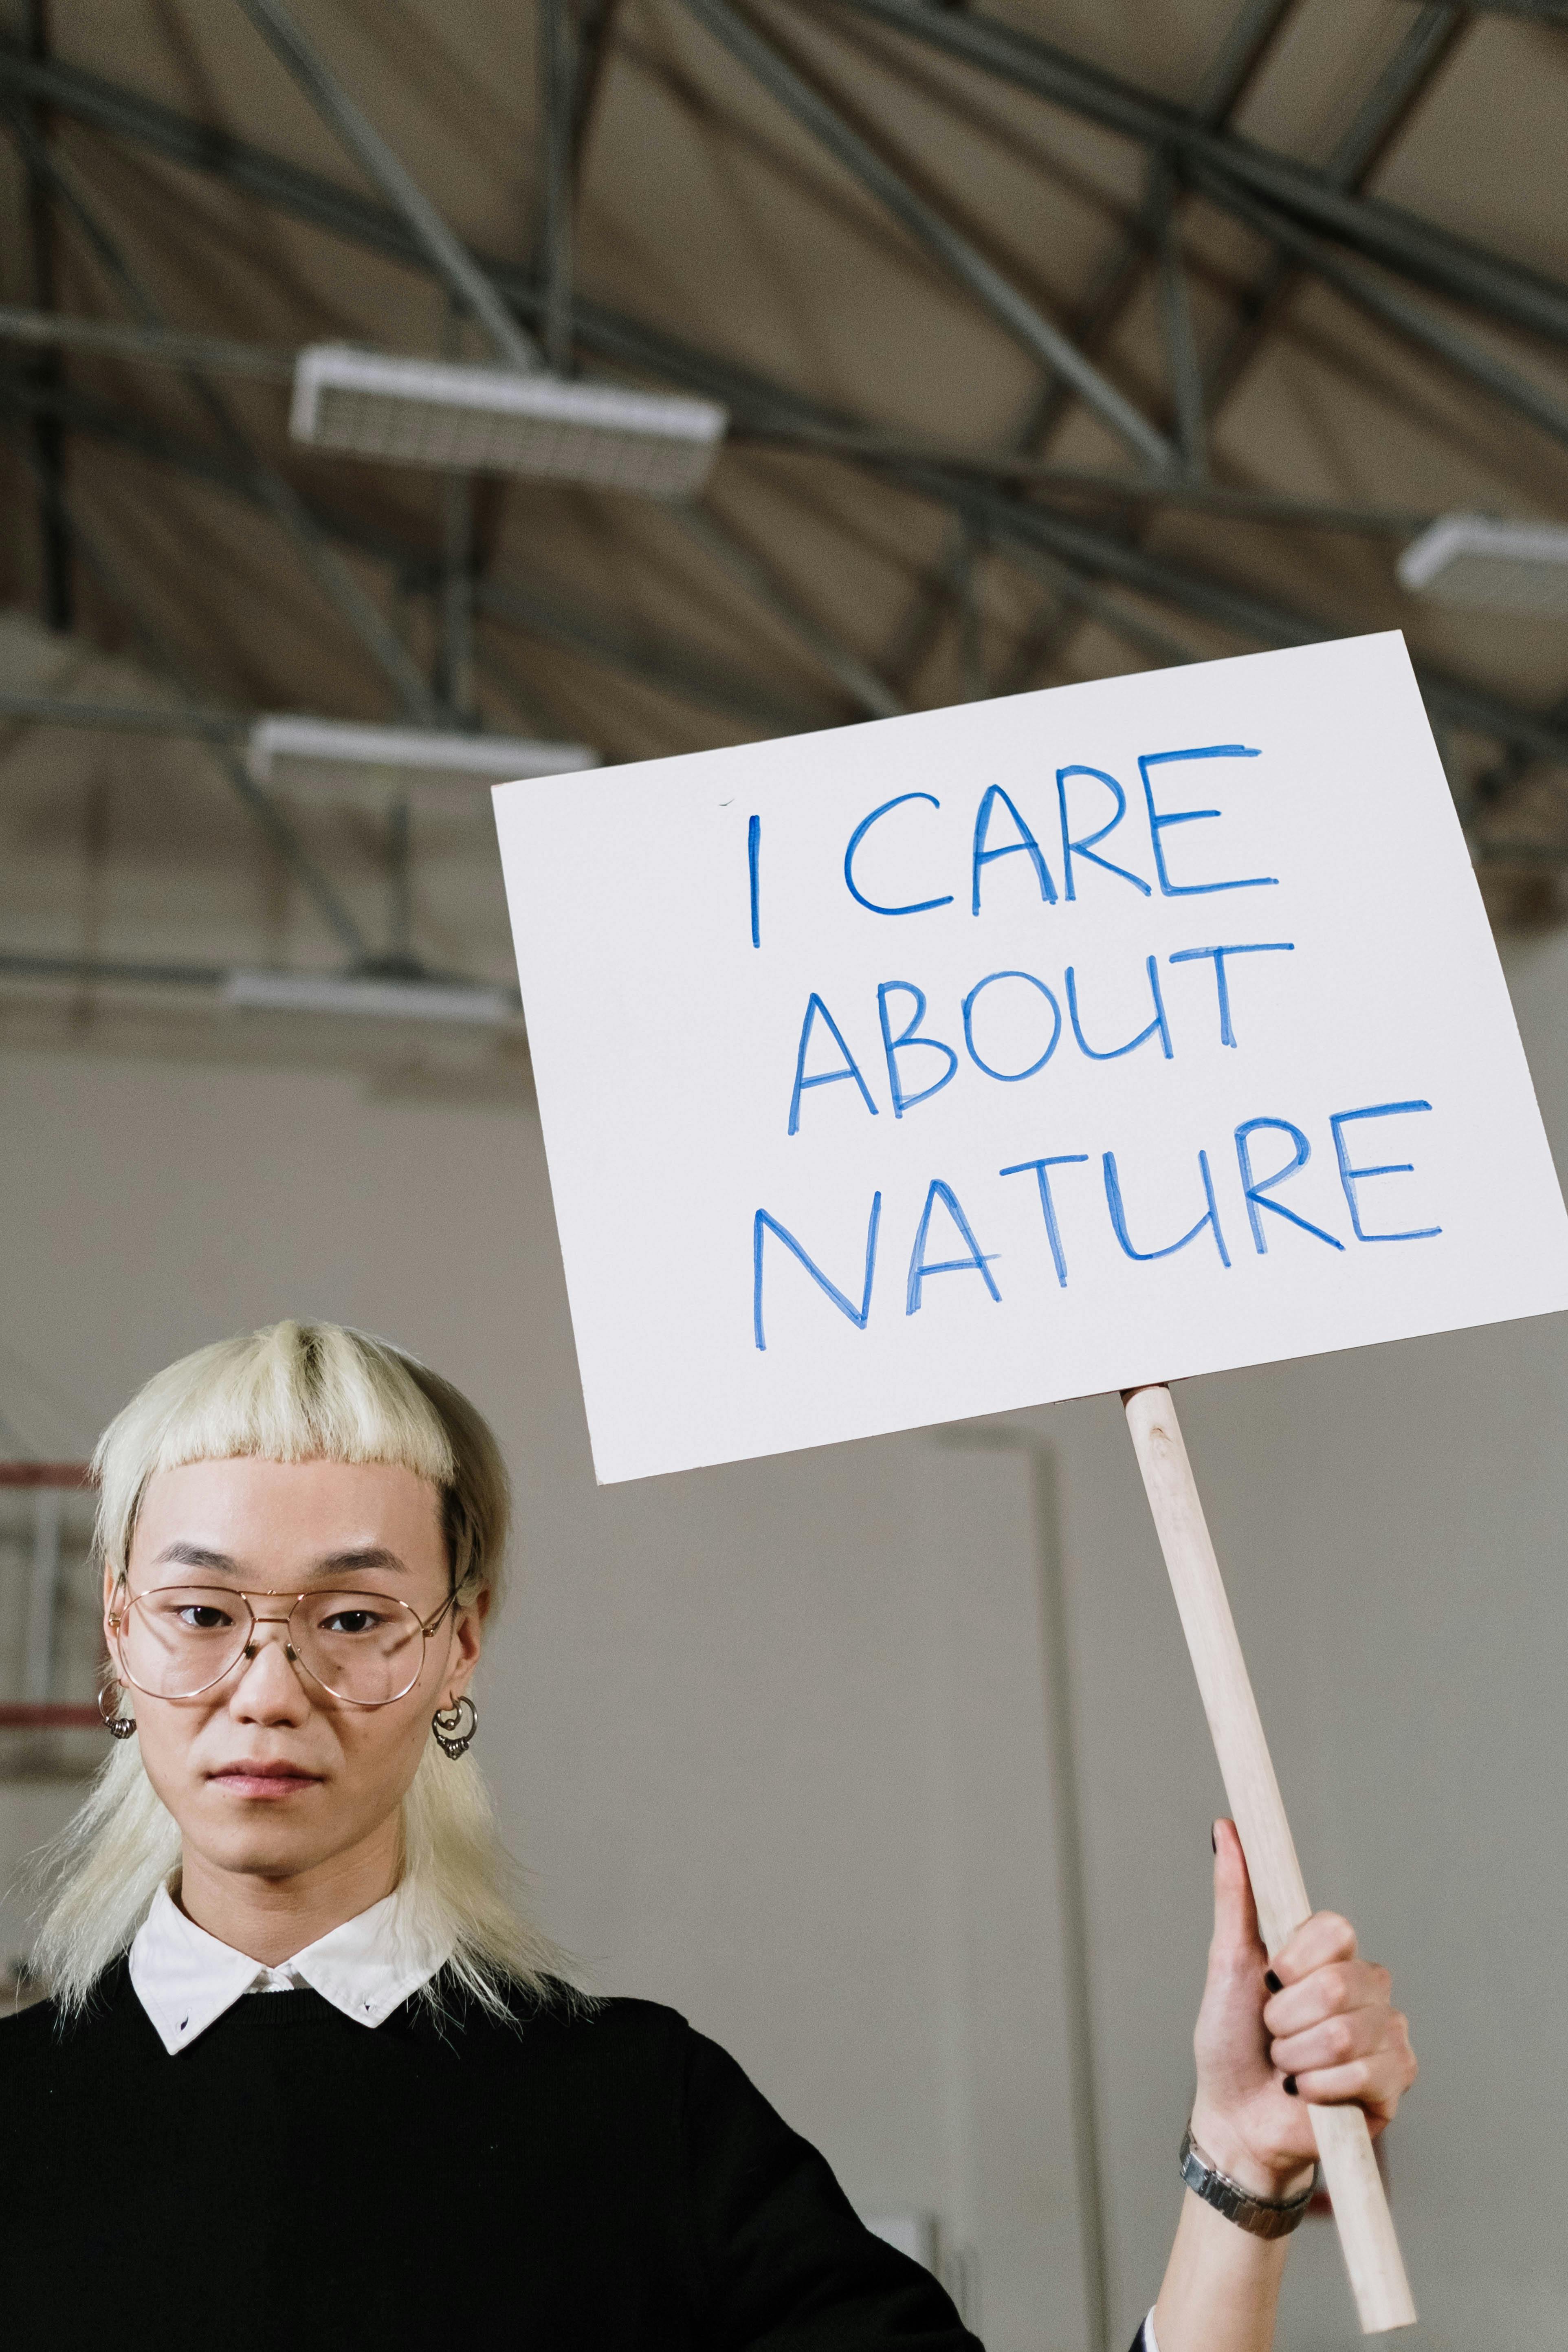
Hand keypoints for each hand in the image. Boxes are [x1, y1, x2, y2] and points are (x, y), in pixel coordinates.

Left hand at [1188, 1819, 1416, 2201]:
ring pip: (1347, 2032)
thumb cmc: (1229, 2040)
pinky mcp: (1395, 2083)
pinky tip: (1310, 2093)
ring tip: (1289, 2065)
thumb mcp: (1227, 1963)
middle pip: (1338, 1984)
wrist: (1236, 2117)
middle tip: (1274, 2032)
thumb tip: (1225, 1828)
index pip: (1336, 1929)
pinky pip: (1363, 2074)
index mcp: (1331, 1954)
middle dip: (1285, 2018)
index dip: (1294, 1960)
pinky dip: (1320, 2088)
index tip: (1269, 1980)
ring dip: (1298, 2056)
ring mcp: (1386, 2034)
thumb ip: (1235, 1895)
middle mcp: (1367, 1987)